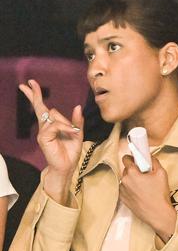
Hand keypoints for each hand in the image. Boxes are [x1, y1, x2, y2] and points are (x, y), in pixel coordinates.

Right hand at [18, 80, 82, 203]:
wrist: (66, 166)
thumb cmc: (70, 151)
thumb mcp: (78, 134)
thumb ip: (77, 121)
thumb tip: (77, 106)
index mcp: (53, 124)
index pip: (44, 107)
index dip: (37, 95)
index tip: (31, 84)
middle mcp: (45, 126)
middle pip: (39, 107)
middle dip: (34, 95)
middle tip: (25, 83)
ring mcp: (43, 132)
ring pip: (54, 117)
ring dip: (66, 124)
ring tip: (73, 133)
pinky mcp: (43, 138)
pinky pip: (55, 126)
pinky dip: (65, 128)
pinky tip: (71, 132)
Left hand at [119, 154, 176, 241]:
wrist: (157, 213)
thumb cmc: (159, 194)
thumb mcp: (161, 173)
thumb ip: (154, 162)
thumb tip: (149, 157)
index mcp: (132, 173)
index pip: (126, 159)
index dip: (132, 158)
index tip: (137, 159)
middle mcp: (124, 182)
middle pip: (126, 170)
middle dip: (135, 170)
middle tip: (145, 174)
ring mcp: (122, 191)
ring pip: (126, 180)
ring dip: (132, 180)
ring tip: (144, 186)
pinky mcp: (123, 199)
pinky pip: (125, 189)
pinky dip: (131, 189)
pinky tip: (141, 193)